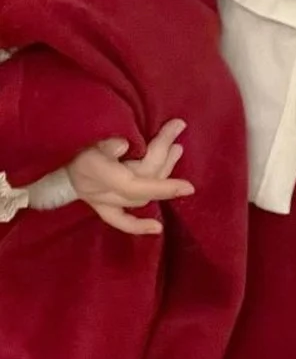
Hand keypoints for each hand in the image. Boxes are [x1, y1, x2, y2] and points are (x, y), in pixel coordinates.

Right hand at [67, 119, 194, 235]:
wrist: (48, 167)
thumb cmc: (70, 148)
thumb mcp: (83, 141)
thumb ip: (103, 145)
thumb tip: (122, 145)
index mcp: (108, 176)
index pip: (143, 176)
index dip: (165, 169)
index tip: (184, 159)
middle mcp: (110, 192)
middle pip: (147, 178)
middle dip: (164, 154)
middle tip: (176, 129)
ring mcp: (106, 203)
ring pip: (143, 194)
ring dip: (162, 173)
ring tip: (176, 149)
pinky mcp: (103, 208)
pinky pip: (122, 221)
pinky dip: (138, 226)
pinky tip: (157, 229)